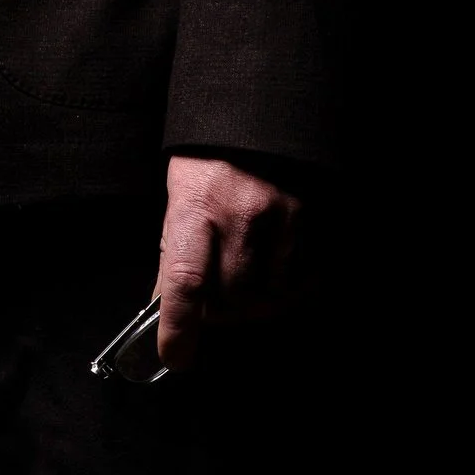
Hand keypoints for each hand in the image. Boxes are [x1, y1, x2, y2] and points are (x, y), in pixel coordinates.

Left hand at [153, 154, 300, 368]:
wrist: (256, 116)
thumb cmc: (210, 161)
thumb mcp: (179, 199)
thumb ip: (174, 254)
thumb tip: (165, 310)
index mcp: (195, 207)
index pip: (184, 283)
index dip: (179, 330)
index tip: (174, 358)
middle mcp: (239, 215)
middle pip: (231, 298)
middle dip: (219, 313)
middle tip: (212, 306)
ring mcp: (280, 217)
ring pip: (267, 294)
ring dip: (254, 302)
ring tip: (244, 283)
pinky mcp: (310, 217)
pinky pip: (300, 277)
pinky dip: (287, 287)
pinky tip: (276, 275)